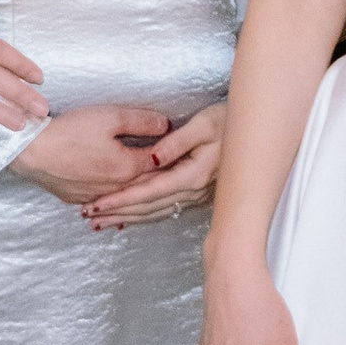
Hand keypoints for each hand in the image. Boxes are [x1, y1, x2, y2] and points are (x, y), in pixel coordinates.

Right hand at [12, 103, 169, 210]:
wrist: (31, 152)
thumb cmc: (70, 131)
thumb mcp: (110, 116)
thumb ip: (141, 121)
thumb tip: (167, 125)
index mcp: (128, 168)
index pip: (162, 164)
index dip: (175, 155)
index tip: (187, 151)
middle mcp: (116, 188)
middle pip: (147, 185)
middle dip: (165, 178)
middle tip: (182, 172)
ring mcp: (96, 197)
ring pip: (127, 198)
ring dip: (142, 194)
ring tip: (158, 191)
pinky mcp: (78, 199)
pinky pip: (105, 202)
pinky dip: (117, 202)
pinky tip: (122, 203)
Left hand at [86, 104, 224, 228]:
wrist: (256, 134)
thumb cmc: (230, 122)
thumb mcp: (204, 125)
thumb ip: (177, 142)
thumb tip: (153, 156)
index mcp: (192, 175)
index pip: (148, 192)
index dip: (121, 199)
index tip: (98, 203)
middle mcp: (193, 191)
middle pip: (148, 208)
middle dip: (117, 213)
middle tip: (90, 217)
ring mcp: (196, 195)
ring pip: (155, 212)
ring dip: (127, 218)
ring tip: (101, 222)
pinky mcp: (196, 194)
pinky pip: (165, 209)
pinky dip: (144, 215)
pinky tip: (129, 219)